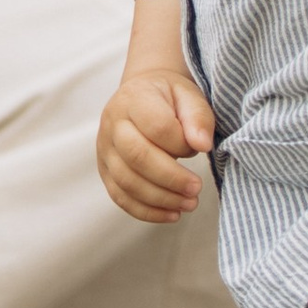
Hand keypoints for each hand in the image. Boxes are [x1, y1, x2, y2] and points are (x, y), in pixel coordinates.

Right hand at [98, 68, 215, 221]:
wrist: (142, 93)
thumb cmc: (169, 96)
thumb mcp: (190, 95)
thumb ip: (198, 117)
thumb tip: (202, 145)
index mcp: (134, 98)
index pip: (157, 127)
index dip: (182, 144)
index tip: (200, 148)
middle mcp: (113, 122)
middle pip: (137, 157)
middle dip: (171, 178)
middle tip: (197, 188)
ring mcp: (104, 148)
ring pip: (127, 181)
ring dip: (161, 198)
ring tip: (190, 203)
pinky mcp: (105, 170)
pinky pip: (120, 197)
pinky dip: (146, 211)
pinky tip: (172, 214)